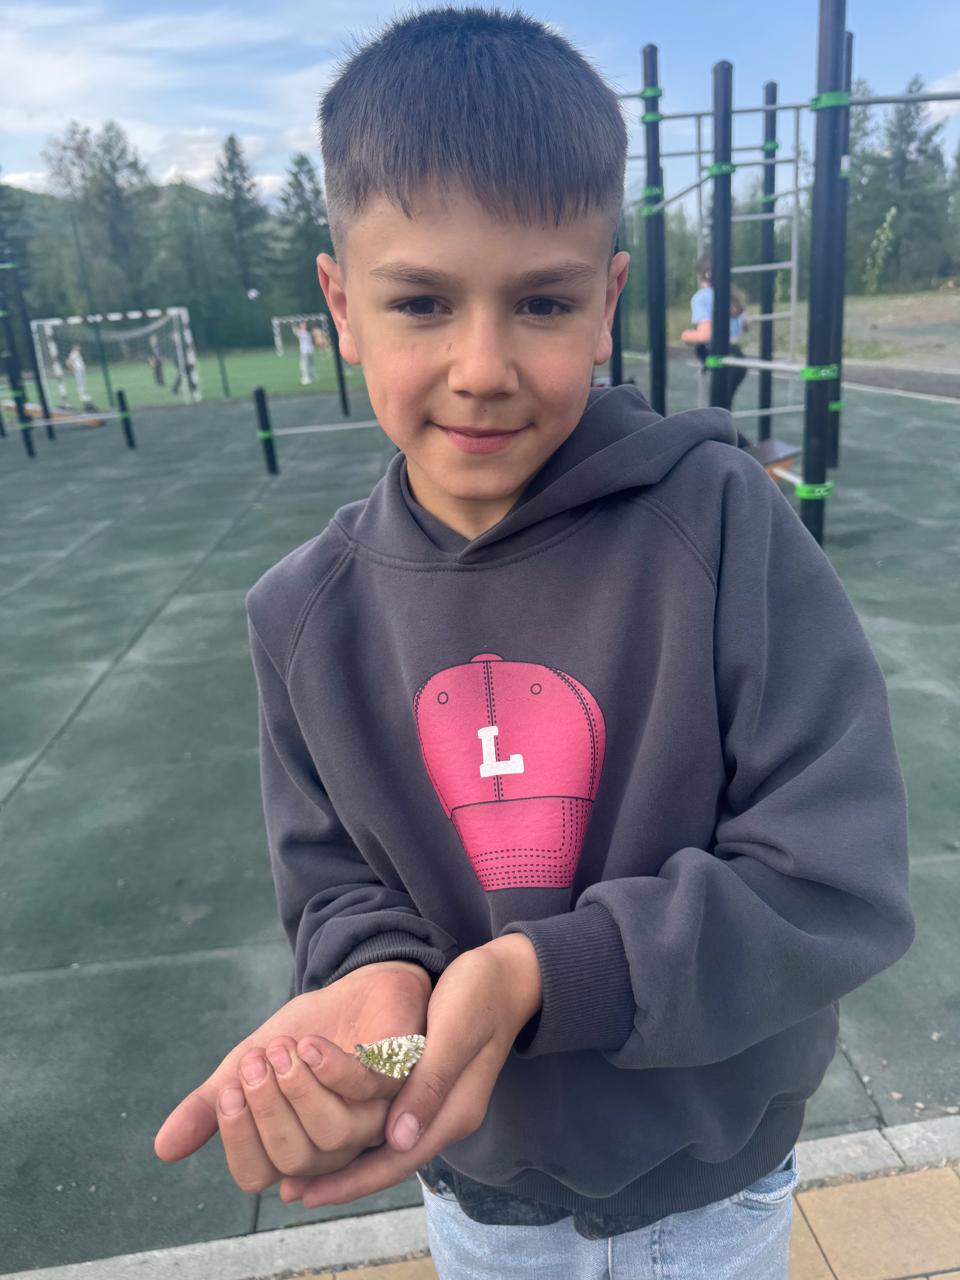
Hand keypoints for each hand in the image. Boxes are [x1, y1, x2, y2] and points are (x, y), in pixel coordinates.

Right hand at [153, 961, 431, 1191]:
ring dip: (300, 1091)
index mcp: (294, 1146)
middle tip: (253, 1063)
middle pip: (295, 1158)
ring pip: (334, 1134)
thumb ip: (212, 1103)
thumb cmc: (306, 1033)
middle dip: (267, 1110)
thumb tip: (162, 1149)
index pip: (257, 1175)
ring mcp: (372, 1117)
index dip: (237, 1140)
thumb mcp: (250, 1062)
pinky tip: (311, 1045)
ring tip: (282, 1048)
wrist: (358, 985)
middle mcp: (334, 1145)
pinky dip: (335, 1071)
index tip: (226, 1091)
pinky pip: (368, 1093)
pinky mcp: (401, 1081)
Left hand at [277, 934, 542, 1207]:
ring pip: (386, 1145)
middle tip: (288, 1191)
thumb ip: (430, 1083)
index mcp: (453, 1112)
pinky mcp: (431, 1086)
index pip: (396, 1161)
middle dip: (340, 1178)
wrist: (511, 974)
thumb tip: (399, 1139)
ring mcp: (439, 1104)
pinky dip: (359, 1130)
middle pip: (388, 1162)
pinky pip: (389, 1120)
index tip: (307, 1194)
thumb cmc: (481, 994)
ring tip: (299, 1168)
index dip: (351, 1180)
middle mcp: (445, 1118)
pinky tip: (331, 1124)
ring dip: (346, 1158)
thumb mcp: (455, 1031)